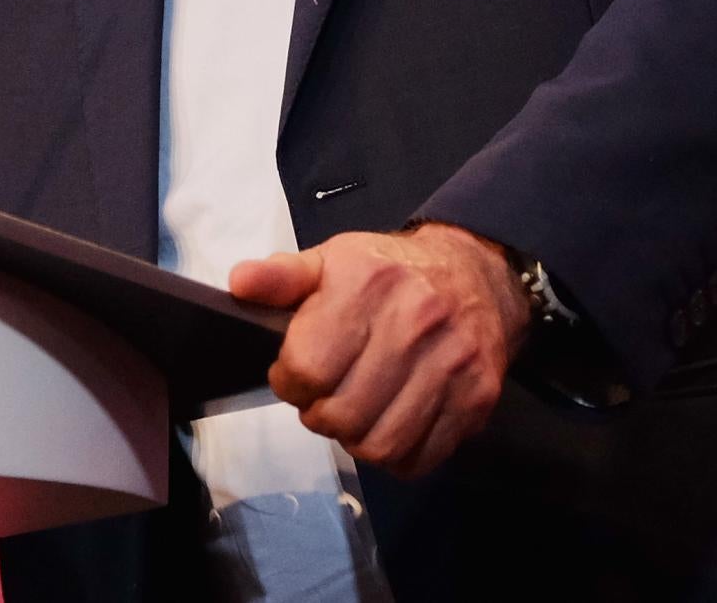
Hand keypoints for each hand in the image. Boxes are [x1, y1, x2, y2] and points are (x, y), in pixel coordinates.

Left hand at [230, 222, 528, 476]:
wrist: (476, 273)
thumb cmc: (390, 273)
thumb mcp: (332, 260)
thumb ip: (281, 276)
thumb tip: (239, 284)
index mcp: (367, 285)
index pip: (308, 367)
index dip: (289, 381)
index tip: (294, 375)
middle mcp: (414, 323)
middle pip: (343, 414)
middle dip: (320, 416)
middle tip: (324, 400)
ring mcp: (451, 363)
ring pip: (382, 445)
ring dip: (356, 440)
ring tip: (355, 414)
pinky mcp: (477, 397)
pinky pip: (422, 457)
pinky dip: (398, 456)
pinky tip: (389, 423)